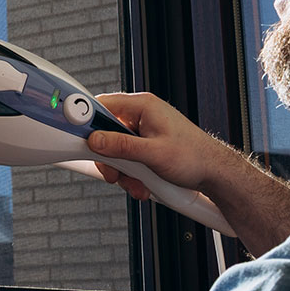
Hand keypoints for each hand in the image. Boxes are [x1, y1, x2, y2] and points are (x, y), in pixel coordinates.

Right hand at [84, 92, 232, 199]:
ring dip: (121, 171)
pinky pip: (127, 158)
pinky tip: (142, 185)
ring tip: (137, 184)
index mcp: (143, 106)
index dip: (86, 120)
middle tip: (114, 174)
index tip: (74, 134)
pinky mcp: (145, 145)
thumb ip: (121, 146)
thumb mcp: (153, 153)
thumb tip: (95, 140)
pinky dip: (130, 174)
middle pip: (105, 132)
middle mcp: (141, 115)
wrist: (215, 174)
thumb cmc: (194, 157)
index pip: (102, 105)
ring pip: (115, 149)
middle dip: (108, 158)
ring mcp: (143, 130)